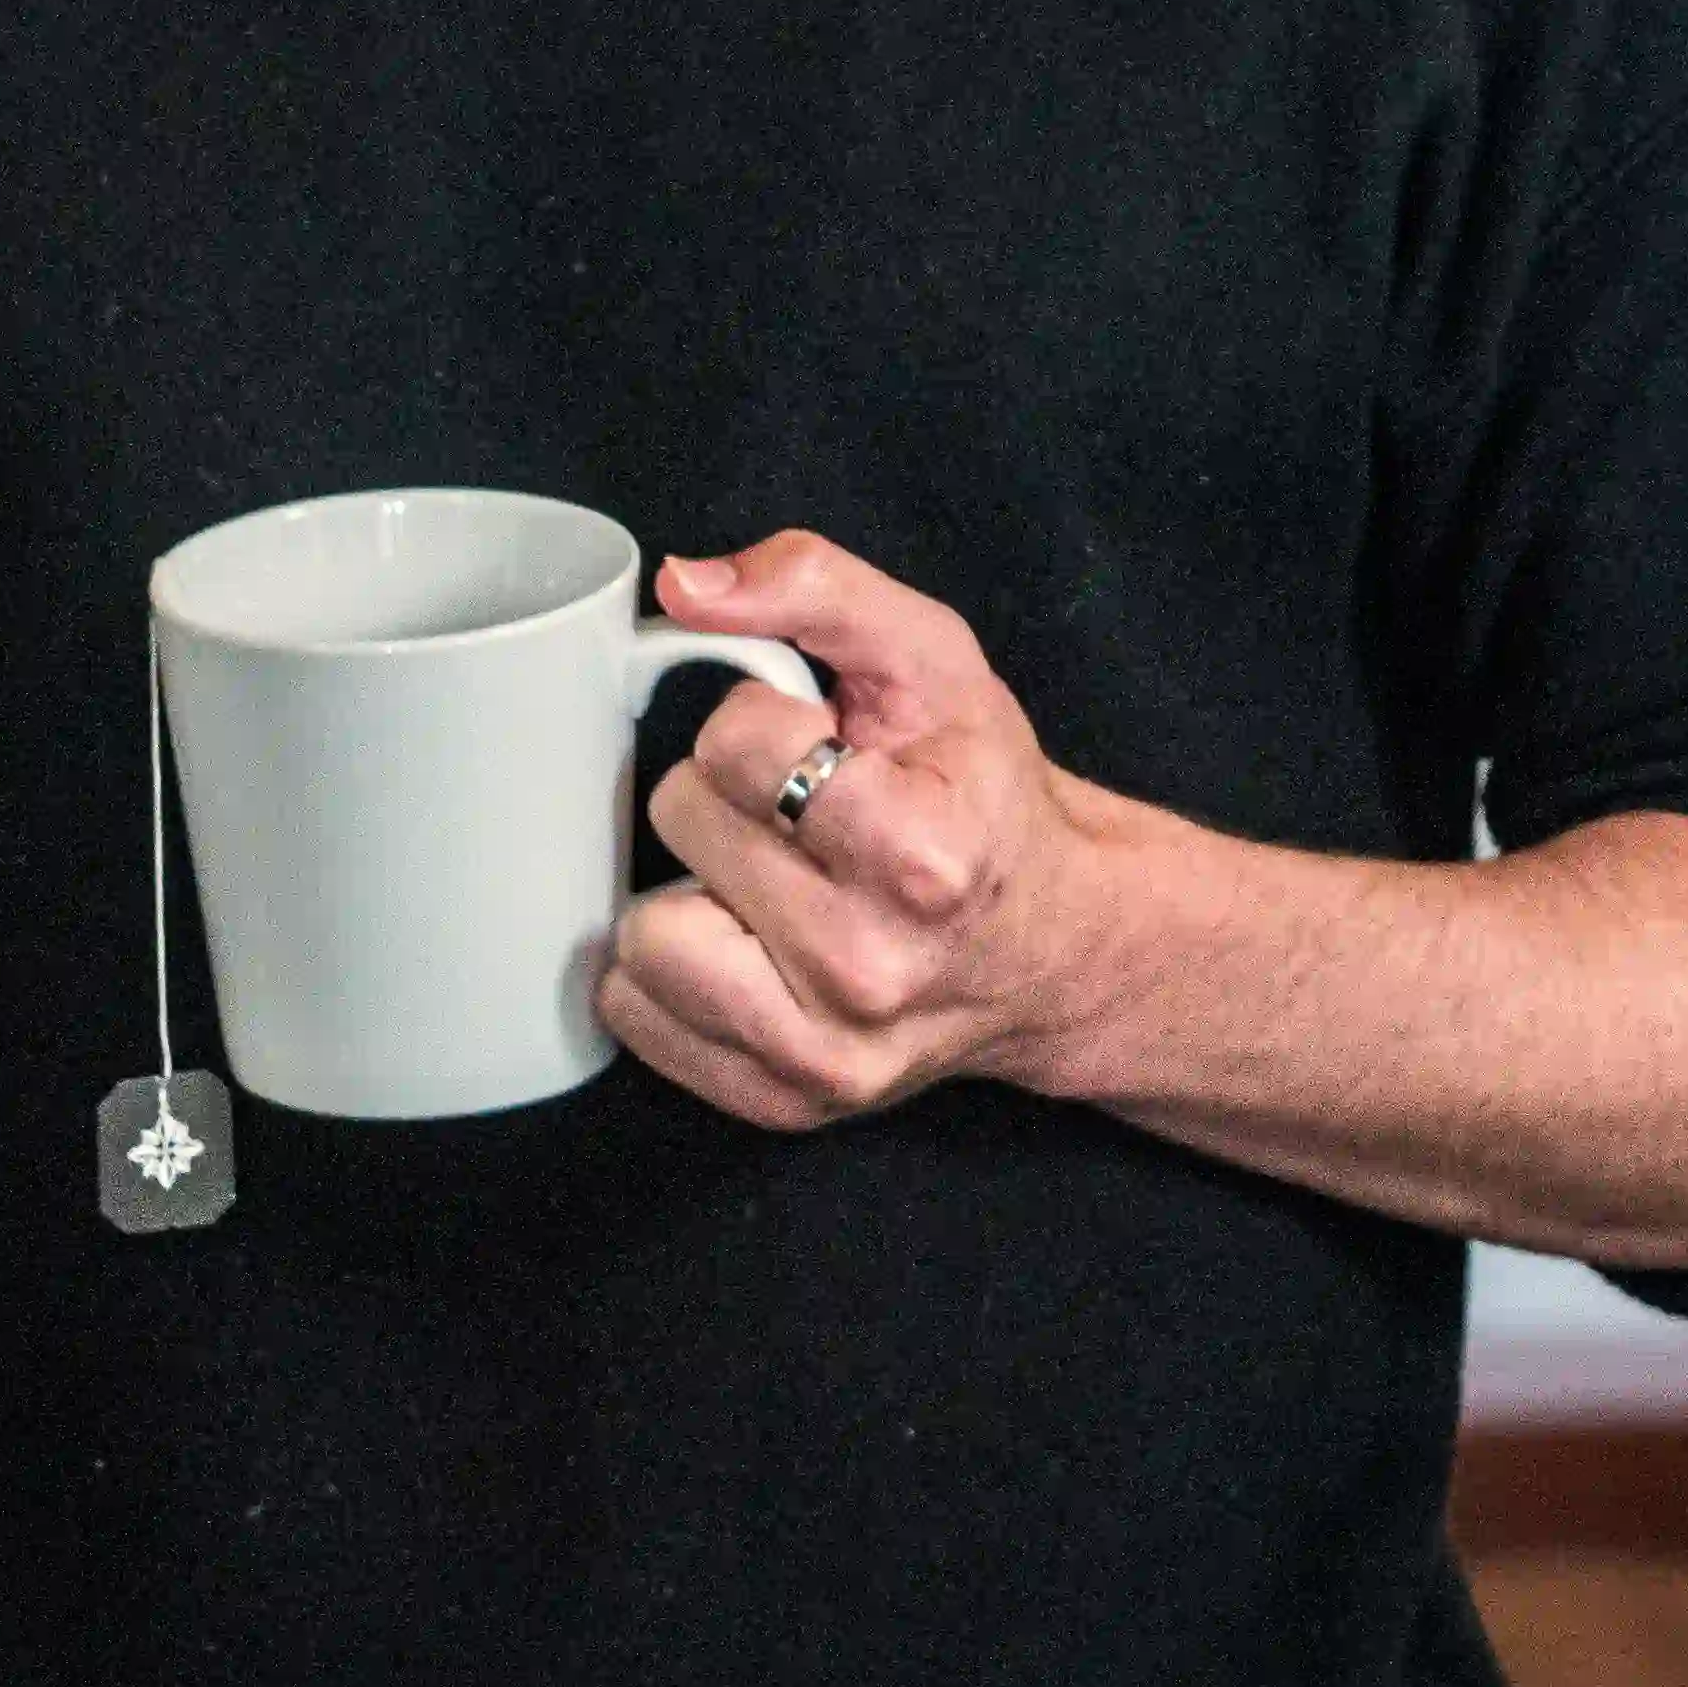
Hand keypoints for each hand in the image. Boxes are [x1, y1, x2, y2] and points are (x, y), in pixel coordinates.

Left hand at [599, 531, 1122, 1130]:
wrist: (1051, 944)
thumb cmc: (984, 795)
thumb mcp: (930, 657)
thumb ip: (811, 585)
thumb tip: (681, 585)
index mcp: (919, 855)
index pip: (732, 743)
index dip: (766, 724)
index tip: (827, 750)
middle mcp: (868, 969)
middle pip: (679, 820)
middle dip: (728, 798)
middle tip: (805, 819)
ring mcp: (821, 1052)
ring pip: (642, 931)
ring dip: (692, 890)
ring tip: (771, 886)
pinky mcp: (781, 1101)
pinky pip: (635, 1011)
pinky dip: (673, 968)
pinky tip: (748, 946)